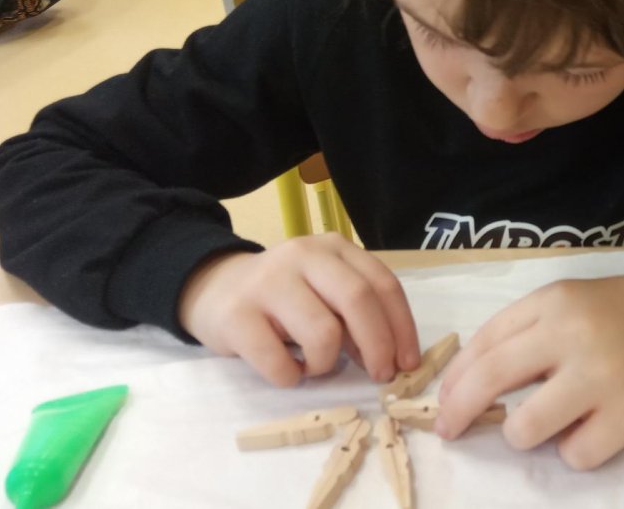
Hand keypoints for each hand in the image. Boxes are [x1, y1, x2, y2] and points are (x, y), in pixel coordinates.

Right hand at [178, 233, 420, 386]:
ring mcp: (268, 282)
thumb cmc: (284, 297)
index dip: (401, 326)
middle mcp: (304, 255)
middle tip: (380, 375)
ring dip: (327, 363)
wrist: (215, 289)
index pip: (382, 283)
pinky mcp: (237, 316)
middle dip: (378, 345)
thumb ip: (356, 313)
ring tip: (314, 365)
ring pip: (323, 332)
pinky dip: (291, 377)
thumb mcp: (325, 291)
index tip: (408, 361)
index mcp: (334, 248)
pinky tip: (287, 370)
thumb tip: (391, 355)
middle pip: (359, 300)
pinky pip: (279, 362)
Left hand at [436, 275, 623, 469]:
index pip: (484, 344)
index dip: (454, 379)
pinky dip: (571, 450)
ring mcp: (603, 378)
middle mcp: (574, 336)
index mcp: (552, 304)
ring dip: (520, 435)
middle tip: (451, 429)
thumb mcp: (558, 304)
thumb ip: (514, 332)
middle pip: (492, 379)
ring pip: (527, 429)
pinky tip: (582, 431)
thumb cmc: (605, 316)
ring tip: (538, 425)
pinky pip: (576, 455)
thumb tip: (462, 382)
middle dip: (459, 411)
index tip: (443, 402)